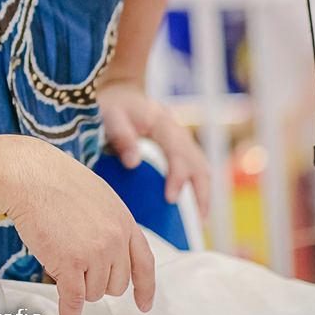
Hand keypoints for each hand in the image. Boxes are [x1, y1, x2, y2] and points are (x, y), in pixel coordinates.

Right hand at [6, 138, 154, 314]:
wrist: (29, 175)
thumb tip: (108, 244)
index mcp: (124, 221)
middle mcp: (115, 238)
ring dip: (76, 284)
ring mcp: (94, 252)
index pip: (144, 264)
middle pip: (116, 284)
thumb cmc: (54, 178)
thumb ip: (109, 222)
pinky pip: (74, 300)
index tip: (143, 303)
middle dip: (96, 281)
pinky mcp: (70, 263)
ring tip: (59, 258)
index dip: (144, 288)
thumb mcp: (97, 195)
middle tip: (77, 266)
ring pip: (92, 292)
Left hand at [97, 79, 209, 219]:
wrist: (121, 91)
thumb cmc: (113, 105)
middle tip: (200, 222)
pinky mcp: (178, 145)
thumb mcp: (110, 116)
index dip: (178, 177)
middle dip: (202, 192)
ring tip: (203, 221)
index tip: (171, 199)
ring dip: (205, 192)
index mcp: (161, 122)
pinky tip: (195, 204)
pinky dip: (198, 185)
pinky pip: (195, 166)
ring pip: (202, 165)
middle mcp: (176, 129)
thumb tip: (133, 164)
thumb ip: (121, 137)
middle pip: (199, 162)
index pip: (177, 152)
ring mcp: (180, 137)